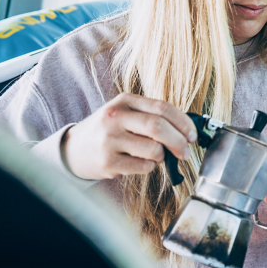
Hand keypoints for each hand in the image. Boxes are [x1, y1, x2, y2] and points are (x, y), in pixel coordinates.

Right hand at [62, 93, 196, 179]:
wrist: (73, 149)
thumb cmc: (108, 131)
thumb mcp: (125, 113)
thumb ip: (152, 116)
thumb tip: (187, 130)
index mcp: (124, 101)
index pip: (163, 108)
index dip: (183, 122)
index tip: (192, 134)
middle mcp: (115, 117)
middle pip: (159, 127)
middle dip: (179, 141)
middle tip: (186, 151)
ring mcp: (109, 140)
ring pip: (154, 149)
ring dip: (163, 156)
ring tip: (156, 155)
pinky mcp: (108, 161)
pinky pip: (143, 166)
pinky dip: (150, 167)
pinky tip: (141, 162)